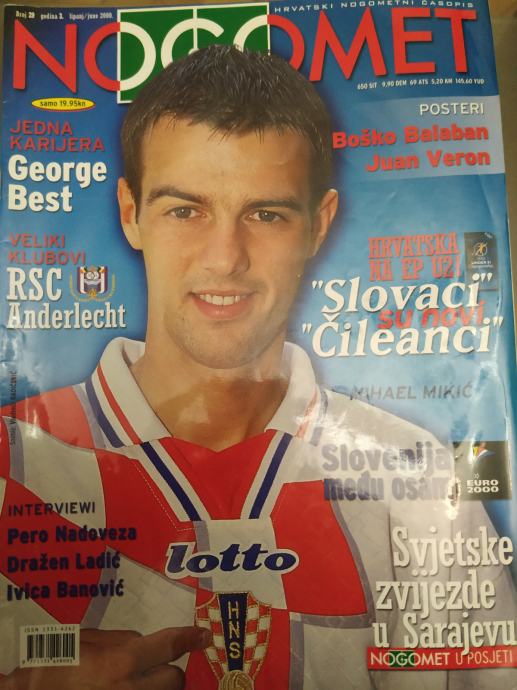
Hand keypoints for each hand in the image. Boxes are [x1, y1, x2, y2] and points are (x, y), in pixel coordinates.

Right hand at [0, 626, 210, 689]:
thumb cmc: (53, 667)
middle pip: (174, 678)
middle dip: (168, 670)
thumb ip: (119, 640)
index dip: (189, 638)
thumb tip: (141, 642)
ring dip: (158, 687)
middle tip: (153, 667)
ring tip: (139, 681)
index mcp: (122, 662)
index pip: (169, 645)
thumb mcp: (86, 642)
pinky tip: (130, 688)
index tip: (203, 636)